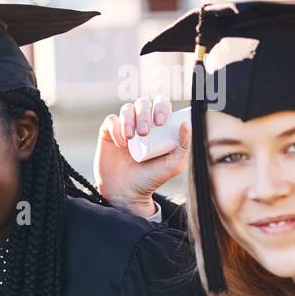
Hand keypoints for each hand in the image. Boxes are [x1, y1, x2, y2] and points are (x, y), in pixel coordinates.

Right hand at [93, 96, 189, 218]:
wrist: (127, 192)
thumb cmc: (152, 178)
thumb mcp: (174, 164)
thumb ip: (185, 145)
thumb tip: (186, 123)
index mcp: (159, 127)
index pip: (161, 105)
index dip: (161, 107)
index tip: (161, 122)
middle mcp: (141, 124)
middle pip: (143, 103)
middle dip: (144, 114)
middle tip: (144, 133)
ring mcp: (124, 128)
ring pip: (126, 109)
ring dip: (129, 120)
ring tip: (131, 138)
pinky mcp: (108, 134)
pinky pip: (111, 121)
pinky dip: (116, 128)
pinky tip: (121, 144)